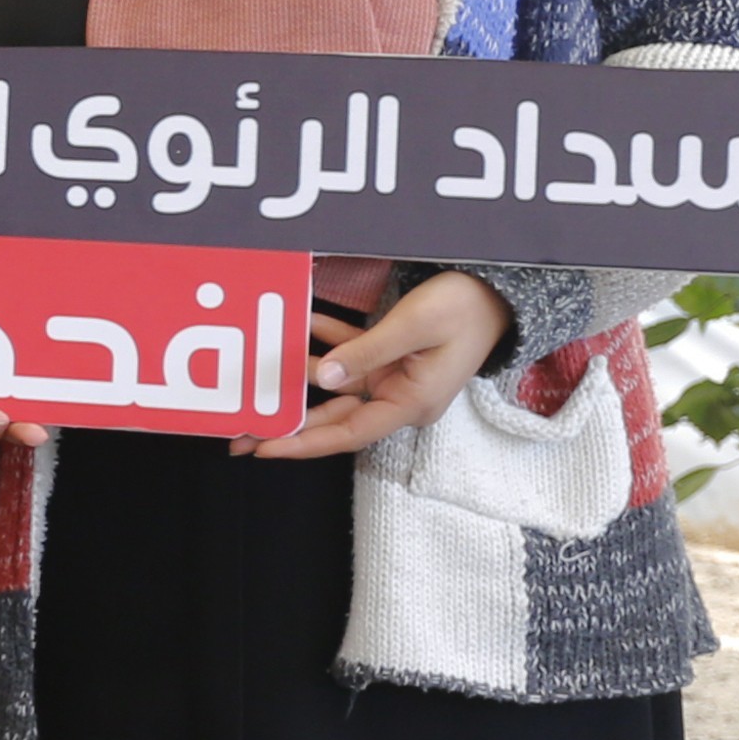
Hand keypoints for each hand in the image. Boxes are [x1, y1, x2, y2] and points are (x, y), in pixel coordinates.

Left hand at [247, 272, 511, 462]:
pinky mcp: (393, 359)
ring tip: (256, 385)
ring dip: (299, 381)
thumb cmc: (464, 308)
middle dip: (288, 424)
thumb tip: (324, 376)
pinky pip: (350, 355)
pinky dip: (326, 342)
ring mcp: (396, 378)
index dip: (304, 443)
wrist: (498, 292)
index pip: (348, 433)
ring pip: (336, 388)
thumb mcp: (413, 326)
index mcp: (411, 402)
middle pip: (335, 418)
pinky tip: (300, 324)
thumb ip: (366, 351)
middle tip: (240, 431)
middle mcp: (401, 398)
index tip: (264, 447)